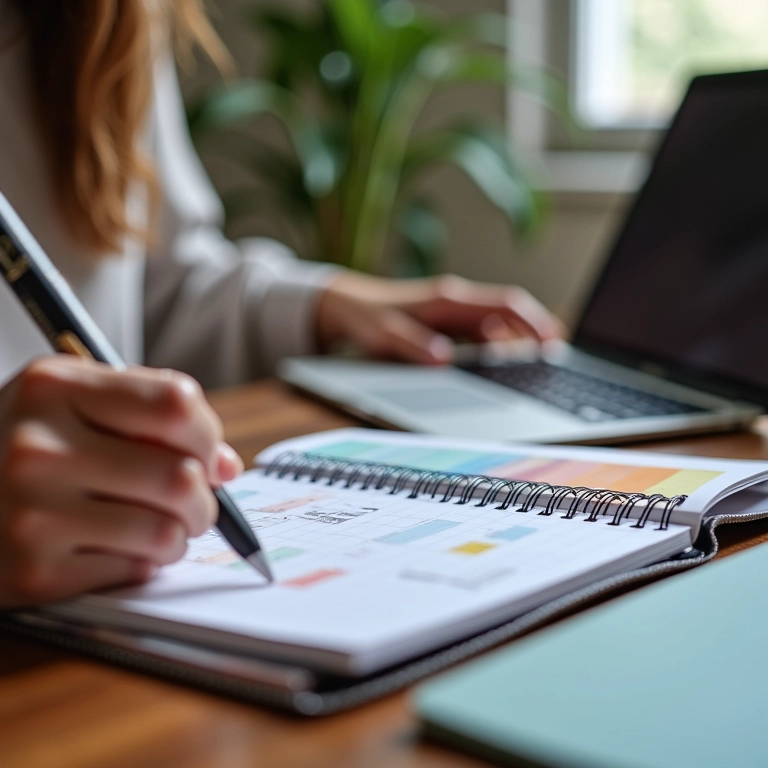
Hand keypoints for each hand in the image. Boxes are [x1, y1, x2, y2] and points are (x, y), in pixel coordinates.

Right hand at [0, 357, 242, 606]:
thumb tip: (226, 465)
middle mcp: (37, 448)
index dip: (207, 433)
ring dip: (179, 535)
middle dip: (205, 498)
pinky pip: (135, 570)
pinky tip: (116, 547)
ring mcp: (31, 514)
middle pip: (181, 477)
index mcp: (54, 388)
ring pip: (167, 532)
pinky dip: (142, 562)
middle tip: (194, 502)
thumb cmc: (28, 444)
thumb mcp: (75, 401)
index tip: (204, 452)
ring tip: (158, 525)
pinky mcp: (33, 573)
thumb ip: (152, 415)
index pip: (175, 405)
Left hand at [315, 272, 562, 363]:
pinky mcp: (449, 328)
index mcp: (449, 300)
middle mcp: (457, 304)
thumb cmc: (366, 317)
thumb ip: (413, 345)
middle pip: (510, 318)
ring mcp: (455, 316)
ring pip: (498, 331)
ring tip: (530, 375)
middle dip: (533, 340)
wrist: (346, 306)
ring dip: (515, 350)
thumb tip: (444, 359)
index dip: (534, 323)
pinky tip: (501, 374)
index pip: (506, 305)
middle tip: (551, 367)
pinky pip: (483, 340)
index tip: (553, 345)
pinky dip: (497, 355)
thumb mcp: (384, 334)